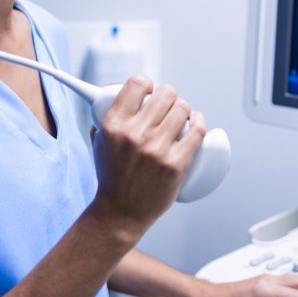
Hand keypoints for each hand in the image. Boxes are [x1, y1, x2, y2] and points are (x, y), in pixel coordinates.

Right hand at [89, 76, 206, 236]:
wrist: (120, 213)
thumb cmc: (111, 177)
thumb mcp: (98, 144)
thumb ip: (101, 120)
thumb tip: (105, 98)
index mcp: (114, 125)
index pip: (137, 84)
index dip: (147, 84)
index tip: (150, 91)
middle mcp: (135, 134)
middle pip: (165, 94)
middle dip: (168, 96)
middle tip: (167, 106)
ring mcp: (157, 150)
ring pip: (183, 108)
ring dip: (184, 108)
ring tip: (181, 116)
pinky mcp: (176, 165)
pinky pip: (196, 131)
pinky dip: (199, 121)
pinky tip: (196, 120)